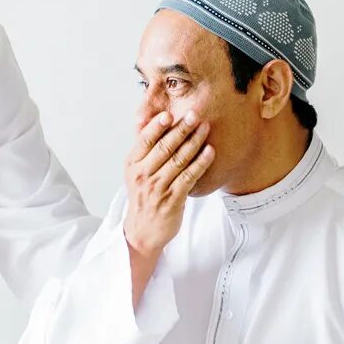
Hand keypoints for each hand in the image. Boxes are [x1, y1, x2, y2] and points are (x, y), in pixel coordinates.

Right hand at [122, 112, 213, 256]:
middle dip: (181, 129)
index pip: (145, 140)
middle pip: (165, 147)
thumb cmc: (143, 194)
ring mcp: (158, 188)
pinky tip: (210, 151)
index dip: (157, 126)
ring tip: (205, 128)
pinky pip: (189, 177)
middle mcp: (143, 175)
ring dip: (194, 142)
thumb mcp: (136, 170)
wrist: (143, 230)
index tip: (170, 114)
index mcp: (132, 164)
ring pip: (179, 160)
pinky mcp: (173, 199)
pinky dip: (201, 162)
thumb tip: (147, 118)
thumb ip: (143, 146)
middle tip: (195, 114)